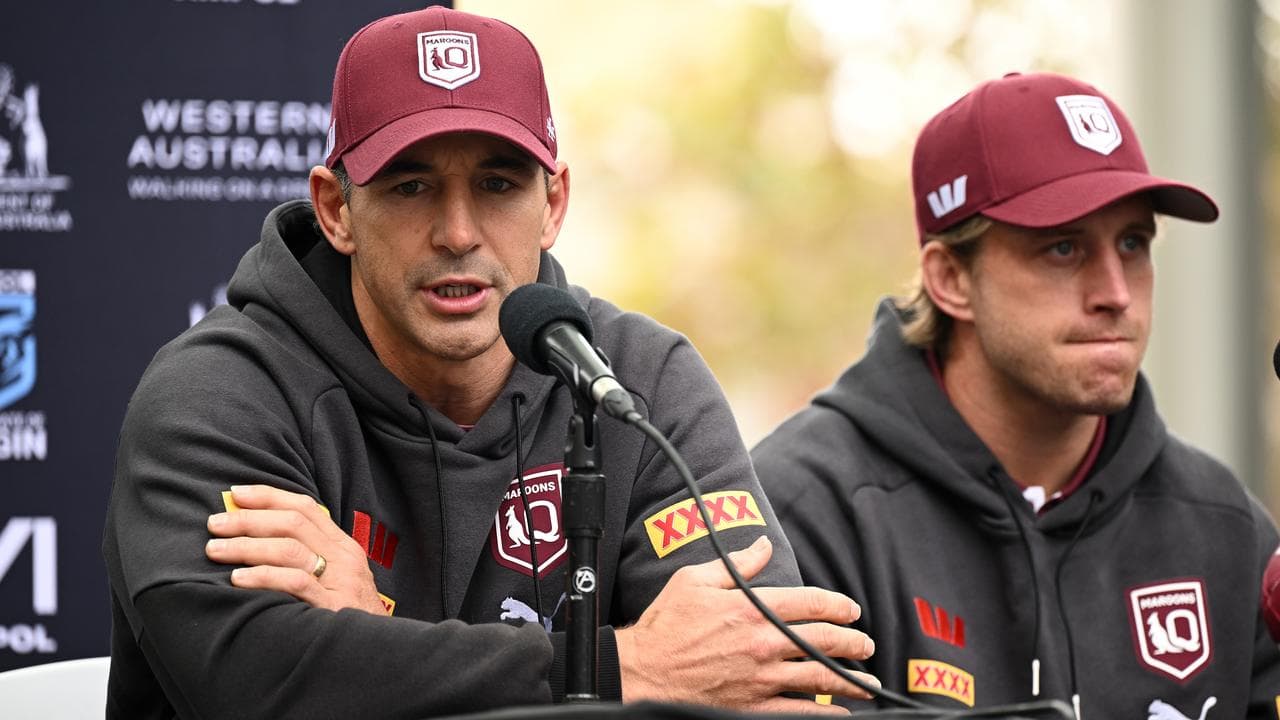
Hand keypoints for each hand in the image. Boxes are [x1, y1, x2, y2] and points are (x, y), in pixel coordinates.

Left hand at [205, 484, 387, 614]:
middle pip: (293, 524)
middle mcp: (344, 558)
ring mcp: (340, 581)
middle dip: (249, 520)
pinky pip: (295, 582)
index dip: (269, 496)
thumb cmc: (348, 616)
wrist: (379, 651)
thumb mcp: (337, 579)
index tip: (236, 494)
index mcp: (344, 546)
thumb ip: (308, 557)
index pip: (306, 508)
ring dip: (246, 546)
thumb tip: (258, 537)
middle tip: (215, 524)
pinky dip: (263, 576)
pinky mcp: (332, 607)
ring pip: (290, 549)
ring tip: (215, 550)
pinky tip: (237, 579)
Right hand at [615, 536, 878, 714]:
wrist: (643, 672)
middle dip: (853, 643)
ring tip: (868, 684)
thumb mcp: (695, 580)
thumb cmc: (666, 625)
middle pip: (824, 641)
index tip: (851, 609)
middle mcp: (762, 643)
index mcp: (751, 608)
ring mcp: (761, 678)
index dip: (838, 604)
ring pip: (819, 678)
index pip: (810, 602)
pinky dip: (823, 713)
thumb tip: (763, 546)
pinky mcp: (752, 706)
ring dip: (850, 681)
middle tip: (866, 645)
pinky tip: (839, 712)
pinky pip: (798, 712)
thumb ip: (737, 563)